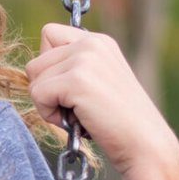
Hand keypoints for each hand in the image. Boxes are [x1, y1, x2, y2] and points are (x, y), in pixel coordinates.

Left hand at [24, 24, 178, 179]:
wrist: (145, 144)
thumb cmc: (119, 123)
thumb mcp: (98, 82)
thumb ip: (74, 67)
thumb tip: (34, 70)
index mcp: (99, 41)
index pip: (49, 35)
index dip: (48, 66)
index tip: (69, 90)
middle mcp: (91, 43)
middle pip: (36, 60)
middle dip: (46, 89)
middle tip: (74, 108)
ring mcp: (84, 59)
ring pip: (33, 77)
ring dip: (47, 103)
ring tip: (77, 115)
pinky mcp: (76, 80)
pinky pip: (37, 94)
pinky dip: (48, 114)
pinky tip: (74, 122)